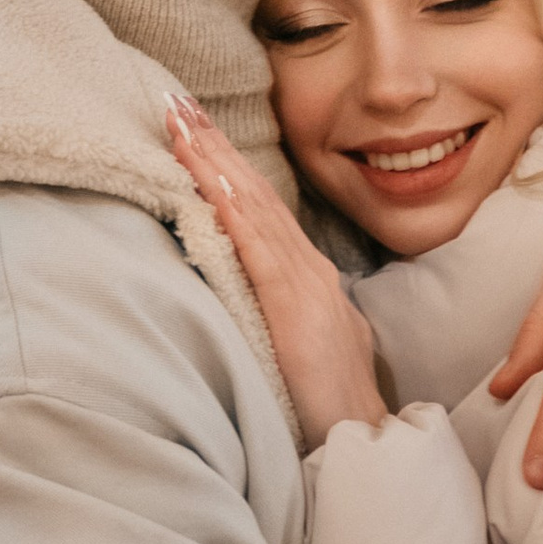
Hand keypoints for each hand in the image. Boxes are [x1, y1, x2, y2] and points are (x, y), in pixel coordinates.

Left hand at [167, 96, 387, 450]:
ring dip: (214, 162)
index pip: (258, 210)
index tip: (193, 128)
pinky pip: (258, 249)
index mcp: (308, 279)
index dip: (226, 166)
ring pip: (252, 210)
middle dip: (214, 144)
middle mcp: (309, 271)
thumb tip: (248, 297)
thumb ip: (280, 315)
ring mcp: (305, 285)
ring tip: (179, 123)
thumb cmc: (330, 408)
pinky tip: (209, 181)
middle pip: (253, 195)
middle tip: (174, 99)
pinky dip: (233, 210)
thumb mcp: (301, 347)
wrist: (368, 443)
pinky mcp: (295, 309)